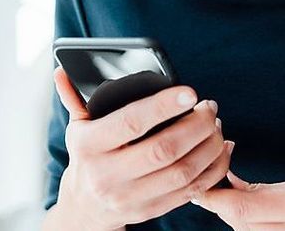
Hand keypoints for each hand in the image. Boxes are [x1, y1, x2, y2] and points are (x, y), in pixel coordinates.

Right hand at [52, 66, 234, 228]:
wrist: (85, 207)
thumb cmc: (87, 157)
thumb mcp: (77, 128)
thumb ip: (75, 98)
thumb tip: (63, 72)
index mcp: (89, 147)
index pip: (131, 123)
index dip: (163, 106)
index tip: (189, 92)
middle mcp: (108, 175)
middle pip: (164, 149)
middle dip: (195, 125)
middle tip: (209, 107)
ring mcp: (130, 197)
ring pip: (183, 172)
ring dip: (208, 146)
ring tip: (216, 124)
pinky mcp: (151, 211)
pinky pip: (192, 191)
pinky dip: (213, 168)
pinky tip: (221, 148)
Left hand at [191, 170, 284, 229]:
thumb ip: (272, 190)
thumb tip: (233, 186)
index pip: (240, 208)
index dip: (213, 195)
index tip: (202, 181)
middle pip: (238, 224)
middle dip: (220, 203)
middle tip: (213, 178)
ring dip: (234, 216)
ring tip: (231, 192)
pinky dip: (250, 228)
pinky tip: (250, 211)